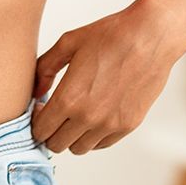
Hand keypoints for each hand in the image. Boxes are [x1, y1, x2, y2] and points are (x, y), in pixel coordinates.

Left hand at [30, 0, 185, 153]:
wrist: (149, 36)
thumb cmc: (109, 35)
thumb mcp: (68, 44)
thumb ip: (45, 69)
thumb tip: (36, 92)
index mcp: (69, 98)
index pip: (40, 130)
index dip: (36, 121)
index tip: (40, 108)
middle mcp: (88, 117)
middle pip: (56, 144)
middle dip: (50, 131)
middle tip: (53, 113)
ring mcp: (110, 124)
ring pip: (79, 148)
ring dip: (71, 135)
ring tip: (74, 114)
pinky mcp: (128, 125)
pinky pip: (102, 144)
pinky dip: (92, 136)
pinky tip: (93, 116)